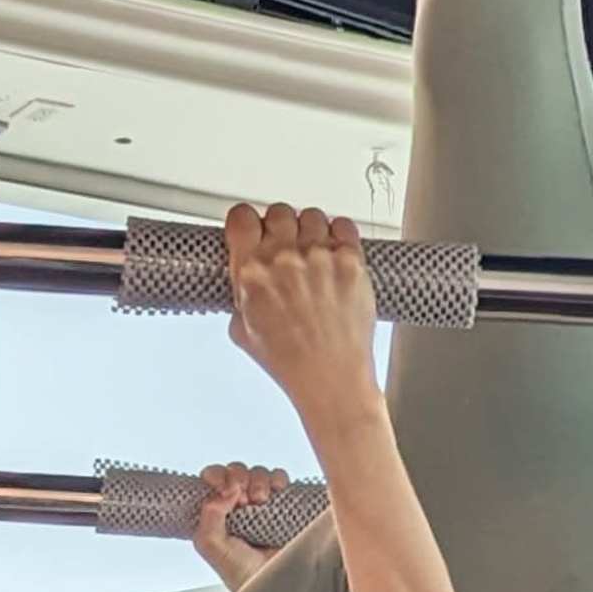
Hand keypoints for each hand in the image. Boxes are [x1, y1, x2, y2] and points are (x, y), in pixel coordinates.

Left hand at [192, 460, 296, 591]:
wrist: (273, 586)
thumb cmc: (243, 574)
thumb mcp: (211, 546)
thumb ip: (208, 516)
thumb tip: (222, 493)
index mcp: (217, 513)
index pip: (212, 480)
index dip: (217, 477)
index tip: (225, 490)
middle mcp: (239, 507)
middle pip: (235, 472)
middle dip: (238, 478)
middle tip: (243, 499)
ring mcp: (261, 505)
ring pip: (257, 473)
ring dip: (258, 480)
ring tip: (261, 501)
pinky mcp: (283, 505)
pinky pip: (280, 479)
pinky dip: (279, 479)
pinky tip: (276, 493)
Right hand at [222, 202, 384, 447]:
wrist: (331, 379)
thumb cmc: (292, 362)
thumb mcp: (244, 331)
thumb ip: (241, 295)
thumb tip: (244, 278)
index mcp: (251, 273)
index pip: (241, 217)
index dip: (245, 221)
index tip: (251, 226)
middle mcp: (284, 259)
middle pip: (278, 212)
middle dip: (279, 226)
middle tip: (284, 245)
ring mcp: (320, 257)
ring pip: (311, 216)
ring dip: (309, 229)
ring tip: (312, 252)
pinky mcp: (351, 261)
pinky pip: (344, 226)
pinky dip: (339, 234)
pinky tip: (335, 250)